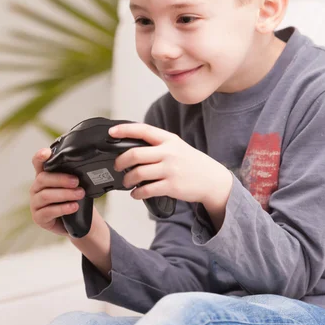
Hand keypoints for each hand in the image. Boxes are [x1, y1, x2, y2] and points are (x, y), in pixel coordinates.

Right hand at [29, 148, 85, 235]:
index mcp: (44, 176)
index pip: (38, 163)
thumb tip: (88, 168)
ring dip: (65, 194)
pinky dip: (63, 208)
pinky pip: (48, 211)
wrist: (76, 221)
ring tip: (80, 194)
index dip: (40, 157)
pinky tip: (73, 207)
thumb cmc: (73, 198)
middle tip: (77, 181)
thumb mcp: (75, 184)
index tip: (46, 153)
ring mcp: (35, 203)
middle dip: (61, 179)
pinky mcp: (38, 217)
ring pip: (46, 195)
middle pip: (43, 178)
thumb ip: (74, 175)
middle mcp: (36, 188)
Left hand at [109, 123, 230, 206]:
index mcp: (169, 140)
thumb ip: (158, 145)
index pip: (143, 130)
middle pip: (135, 154)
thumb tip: (132, 146)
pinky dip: (136, 193)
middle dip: (120, 162)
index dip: (125, 130)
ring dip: (127, 179)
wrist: (212, 180)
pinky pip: (146, 190)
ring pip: (138, 173)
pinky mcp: (171, 186)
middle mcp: (169, 153)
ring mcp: (170, 170)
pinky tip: (135, 193)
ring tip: (127, 182)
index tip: (111, 132)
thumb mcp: (178, 147)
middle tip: (117, 166)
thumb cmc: (192, 163)